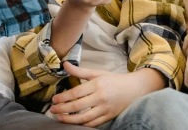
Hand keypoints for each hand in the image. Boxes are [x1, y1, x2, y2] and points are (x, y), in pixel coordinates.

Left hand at [50, 64, 164, 126]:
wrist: (135, 89)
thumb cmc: (114, 80)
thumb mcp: (98, 73)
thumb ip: (80, 71)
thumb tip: (65, 64)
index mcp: (97, 84)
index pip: (76, 92)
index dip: (63, 97)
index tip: (54, 99)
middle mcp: (101, 97)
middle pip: (78, 106)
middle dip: (63, 109)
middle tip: (53, 109)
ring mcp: (105, 108)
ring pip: (84, 118)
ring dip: (70, 120)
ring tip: (60, 118)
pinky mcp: (109, 116)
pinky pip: (93, 123)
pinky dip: (83, 125)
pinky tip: (74, 123)